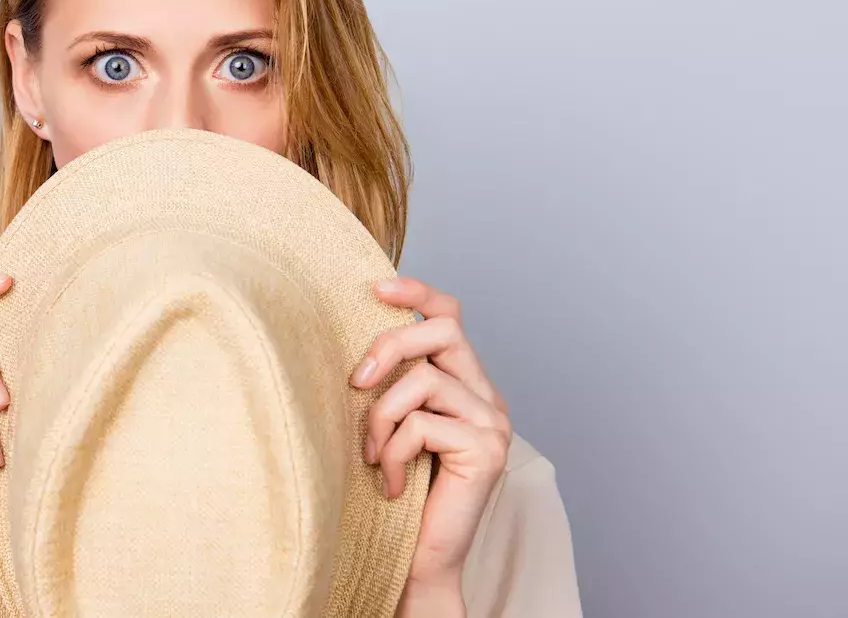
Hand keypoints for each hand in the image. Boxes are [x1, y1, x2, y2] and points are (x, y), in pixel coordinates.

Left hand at [350, 276, 511, 599]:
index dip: (417, 291)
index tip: (376, 288)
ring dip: (381, 417)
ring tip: (372, 455)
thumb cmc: (397, 491)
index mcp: (466, 384)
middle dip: (389, 345)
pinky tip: (390, 483)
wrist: (419, 559)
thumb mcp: (390, 423)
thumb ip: (391, 383)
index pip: (450, 315)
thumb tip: (354, 341)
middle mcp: (488, 396)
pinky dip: (393, 452)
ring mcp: (494, 422)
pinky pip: (423, 424)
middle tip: (355, 383)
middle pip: (444, 330)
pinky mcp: (487, 449)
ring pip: (425, 379)